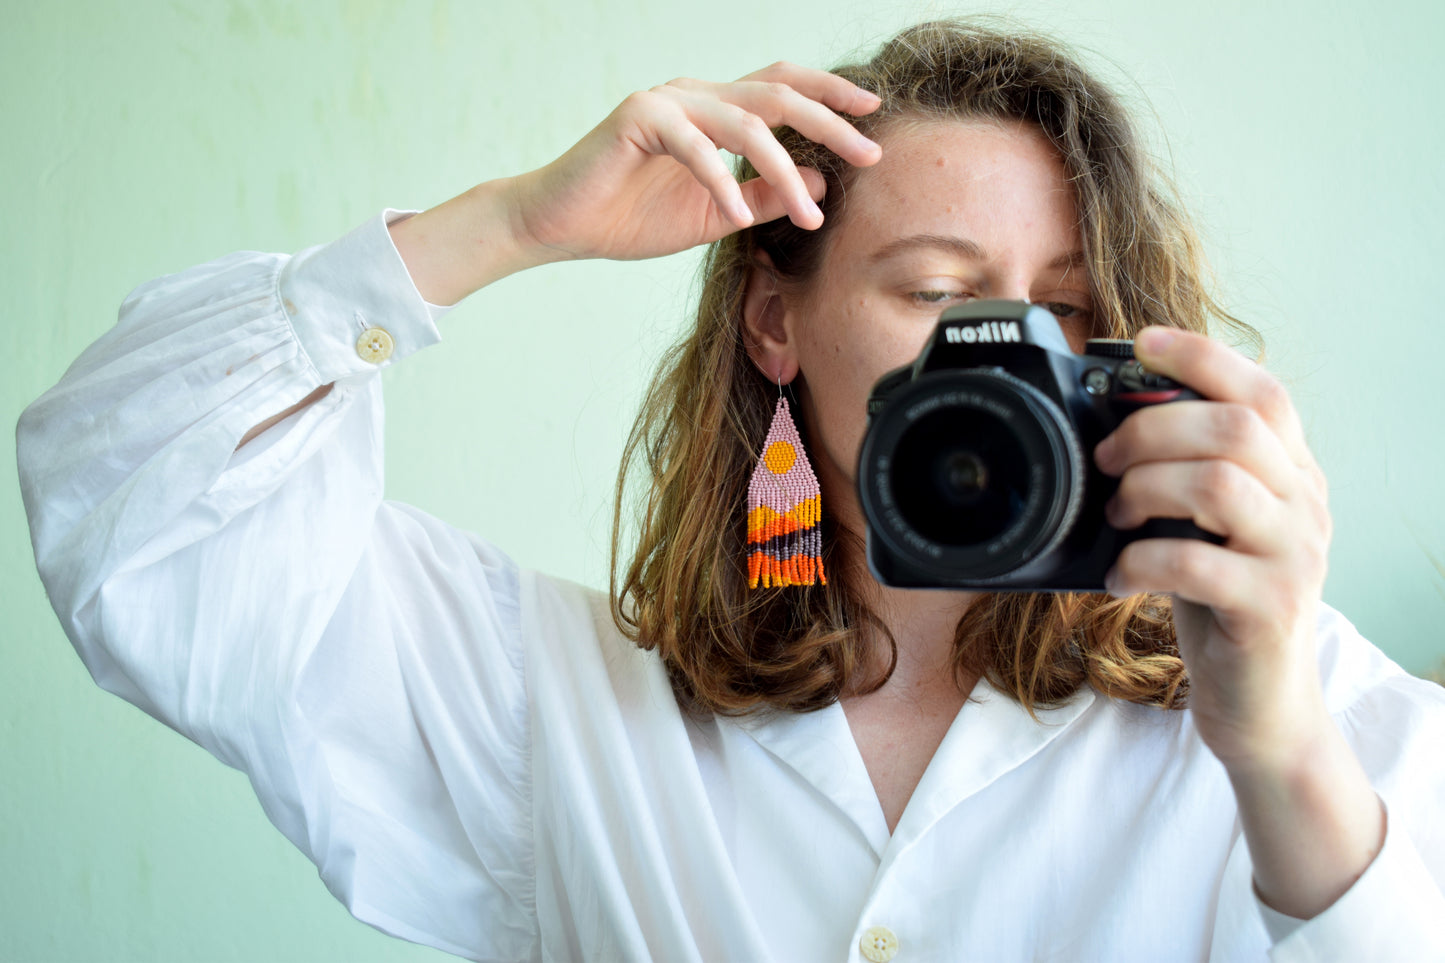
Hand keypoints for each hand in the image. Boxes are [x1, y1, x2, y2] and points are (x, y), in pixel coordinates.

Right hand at [508, 62, 881, 261]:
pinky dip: (722, 183)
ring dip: (784, 171)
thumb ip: (765, 195)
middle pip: (778, 93)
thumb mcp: (716, 214)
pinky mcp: (637, 119)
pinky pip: (695, 148)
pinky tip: (738, 215)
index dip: (830, 94)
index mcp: (715, 109)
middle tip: (871, 153)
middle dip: (831, 122)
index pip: (783, 88)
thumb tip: (821, 182)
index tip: (874, 116)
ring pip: (746, 123)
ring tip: (811, 215)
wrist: (560, 225)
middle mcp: (696, 95)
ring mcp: (666, 101)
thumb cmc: (630, 216)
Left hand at [1092, 326, 1334, 771]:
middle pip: (1233, 426)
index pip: (1262, 391)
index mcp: (1291, 473)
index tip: (1142, 342)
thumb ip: (1185, 475)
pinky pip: (1196, 561)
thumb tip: (1112, 424)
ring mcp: (1295, 556)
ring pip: (1217, 483)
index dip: (1202, 357)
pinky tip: (1120, 577)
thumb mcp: (1206, 525)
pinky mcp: (1271, 608)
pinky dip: (1140, 561)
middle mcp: (1305, 504)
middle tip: (1107, 461)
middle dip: (1151, 430)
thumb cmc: (1220, 602)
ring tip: (1116, 517)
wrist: (1261, 704)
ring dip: (1144, 489)